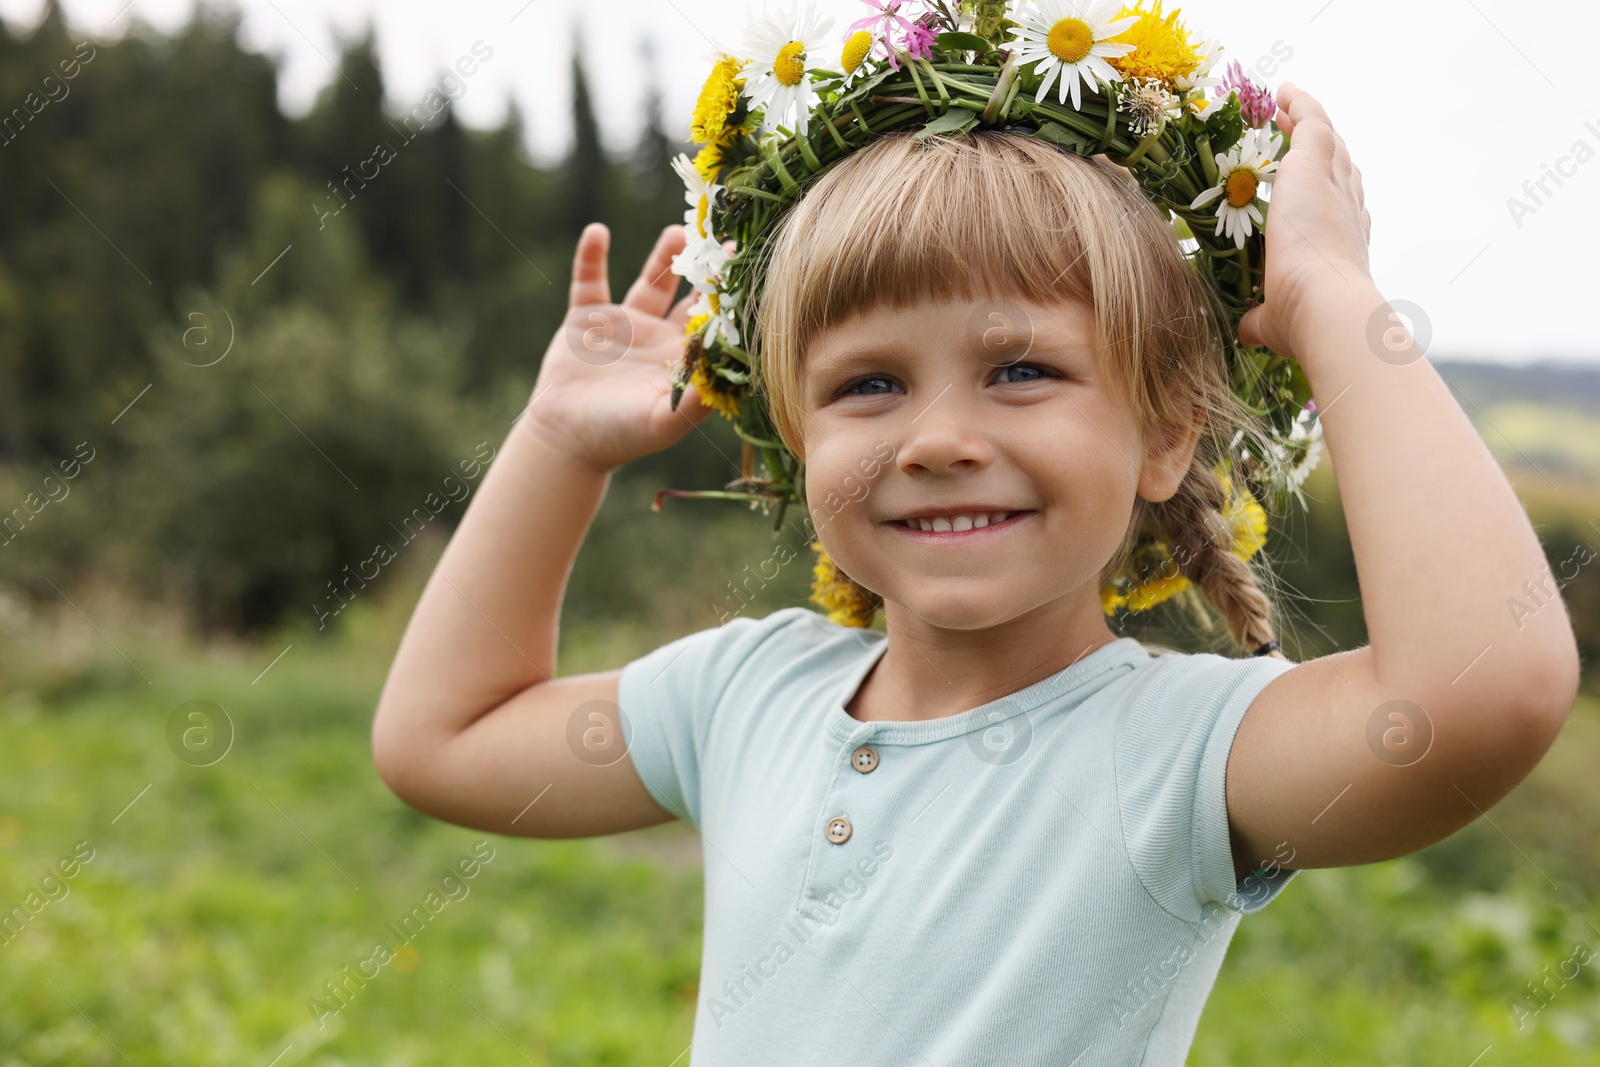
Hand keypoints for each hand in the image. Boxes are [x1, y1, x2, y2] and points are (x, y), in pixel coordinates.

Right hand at [523, 222, 715, 472]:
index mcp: (681, 361)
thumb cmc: (619, 437)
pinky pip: (589, 281)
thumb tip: (732, 380)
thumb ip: (695, 402)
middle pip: (689, 295)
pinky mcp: (586, 318)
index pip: (712, 324)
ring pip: (650, 281)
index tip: (746, 276)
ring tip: (678, 231)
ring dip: (663, 255)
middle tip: (724, 243)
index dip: (728, 302)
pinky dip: (591, 257)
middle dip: (706, 272)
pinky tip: (597, 231)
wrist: (567, 440)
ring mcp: (623, 325)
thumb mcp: (662, 422)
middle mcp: (658, 338)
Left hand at [1236, 83, 1373, 358]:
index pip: (1340, 207)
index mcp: (1342, 242)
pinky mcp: (1315, 166)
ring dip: (1308, 122)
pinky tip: (1283, 92)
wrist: (1324, 306)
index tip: (1313, 182)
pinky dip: (1300, 105)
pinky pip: (1312, 122)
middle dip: (1321, 149)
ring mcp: (1334, 185)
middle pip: (1340, 167)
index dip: (1329, 191)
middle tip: (1295, 132)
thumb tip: (1247, 331)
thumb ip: (1259, 320)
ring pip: (1328, 140)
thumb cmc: (1302, 319)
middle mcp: (1346, 209)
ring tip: (1285, 107)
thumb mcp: (1275, 320)